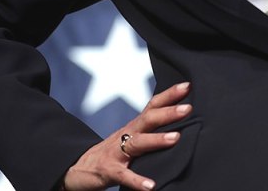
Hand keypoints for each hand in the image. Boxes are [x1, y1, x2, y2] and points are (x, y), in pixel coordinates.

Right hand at [62, 82, 191, 190]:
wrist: (79, 168)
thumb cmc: (112, 153)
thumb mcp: (131, 137)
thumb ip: (150, 131)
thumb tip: (182, 126)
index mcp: (134, 126)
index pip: (152, 106)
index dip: (169, 95)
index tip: (187, 86)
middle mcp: (126, 135)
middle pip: (147, 119)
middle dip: (168, 113)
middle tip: (188, 108)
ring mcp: (116, 152)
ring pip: (137, 143)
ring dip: (157, 140)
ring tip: (176, 138)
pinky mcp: (109, 171)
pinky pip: (124, 175)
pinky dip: (137, 181)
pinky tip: (150, 186)